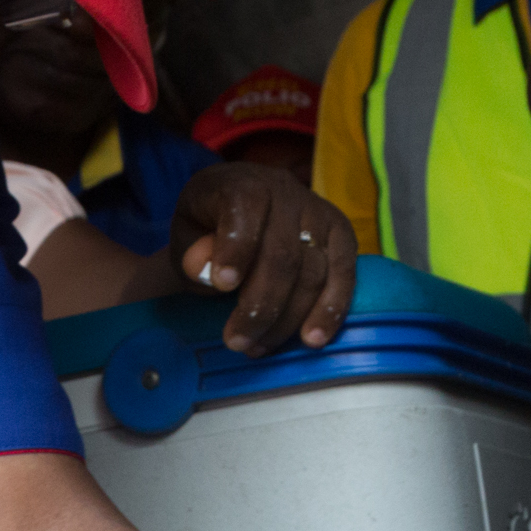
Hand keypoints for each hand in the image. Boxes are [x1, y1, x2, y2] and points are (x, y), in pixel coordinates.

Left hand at [167, 164, 357, 354]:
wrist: (239, 212)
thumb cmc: (208, 230)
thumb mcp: (186, 237)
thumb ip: (191, 254)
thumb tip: (208, 271)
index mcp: (241, 182)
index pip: (245, 205)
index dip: (236, 247)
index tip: (223, 285)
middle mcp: (285, 191)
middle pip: (282, 253)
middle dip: (260, 305)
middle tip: (236, 341)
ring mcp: (319, 212)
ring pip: (313, 271)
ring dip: (287, 318)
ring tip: (258, 347)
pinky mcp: (341, 236)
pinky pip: (344, 275)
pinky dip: (330, 310)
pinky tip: (312, 339)